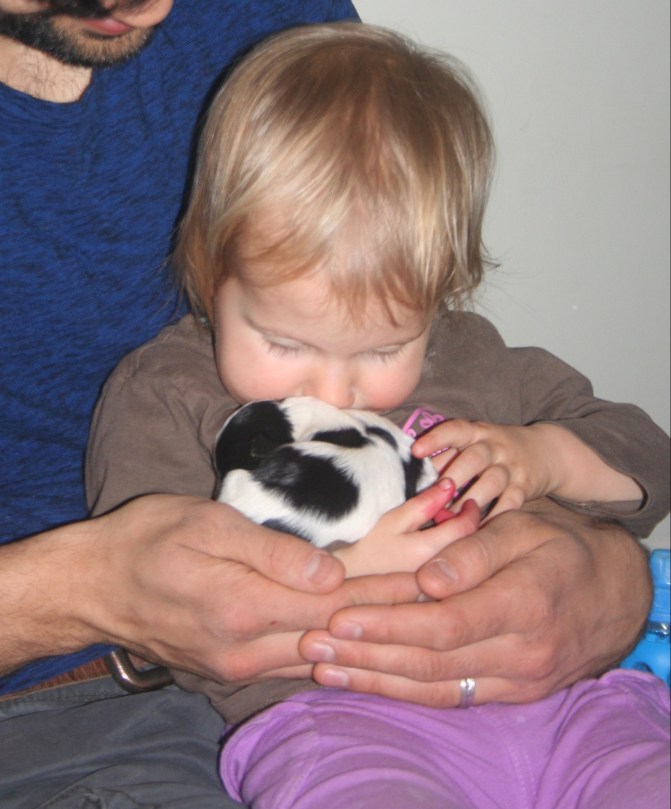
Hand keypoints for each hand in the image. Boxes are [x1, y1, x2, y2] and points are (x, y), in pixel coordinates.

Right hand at [0, 495, 420, 681]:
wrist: (93, 587)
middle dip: (392, 616)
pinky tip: (362, 645)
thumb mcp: (206, 524)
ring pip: (321, 658)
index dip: (390, 590)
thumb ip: (271, 552)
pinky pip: (296, 665)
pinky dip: (334, 653)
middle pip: (337, 635)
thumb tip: (333, 572)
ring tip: (418, 621)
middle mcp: (246, 649)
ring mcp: (238, 667)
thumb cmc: (148, 539)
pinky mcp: (231, 669)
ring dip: (369, 639)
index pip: (338, 603)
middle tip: (445, 598)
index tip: (437, 576)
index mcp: (243, 605)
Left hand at [300, 499, 650, 705]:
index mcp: (523, 603)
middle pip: (430, 659)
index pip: (444, 623)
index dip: (388, 623)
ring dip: (375, 678)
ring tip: (324, 668)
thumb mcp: (525, 529)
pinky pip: (452, 697)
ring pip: (435, 685)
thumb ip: (476, 554)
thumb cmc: (561, 547)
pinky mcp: (511, 693)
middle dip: (365, 654)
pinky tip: (366, 682)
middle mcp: (520, 651)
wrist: (613, 593)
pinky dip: (404, 692)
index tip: (339, 617)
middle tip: (311, 645)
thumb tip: (427, 580)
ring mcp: (517, 680)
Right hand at [332, 480, 479, 576]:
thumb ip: (424, 503)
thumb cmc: (364, 547)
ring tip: (436, 532)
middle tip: (448, 516)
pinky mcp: (429, 594)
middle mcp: (437, 572)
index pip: (466, 528)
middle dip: (463, 526)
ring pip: (458, 557)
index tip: (466, 501)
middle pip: (467, 545)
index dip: (470, 511)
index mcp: (428, 552)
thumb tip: (450, 485)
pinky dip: (446, 556)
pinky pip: (448, 571)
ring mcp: (434, 586)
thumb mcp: (392, 519)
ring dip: (455, 541)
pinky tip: (429, 550)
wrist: (344, 583)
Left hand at [413, 419, 556, 516]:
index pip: (456, 430)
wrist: (546, 451)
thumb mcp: (475, 443)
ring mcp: (511, 466)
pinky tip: (477, 529)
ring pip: (491, 482)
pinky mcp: (525, 486)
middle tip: (431, 496)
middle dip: (452, 477)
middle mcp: (495, 447)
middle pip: (473, 458)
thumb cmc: (495, 450)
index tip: (416, 451)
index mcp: (477, 433)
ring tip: (449, 518)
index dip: (436, 438)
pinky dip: (494, 517)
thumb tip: (409, 473)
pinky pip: (510, 503)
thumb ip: (446, 454)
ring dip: (469, 501)